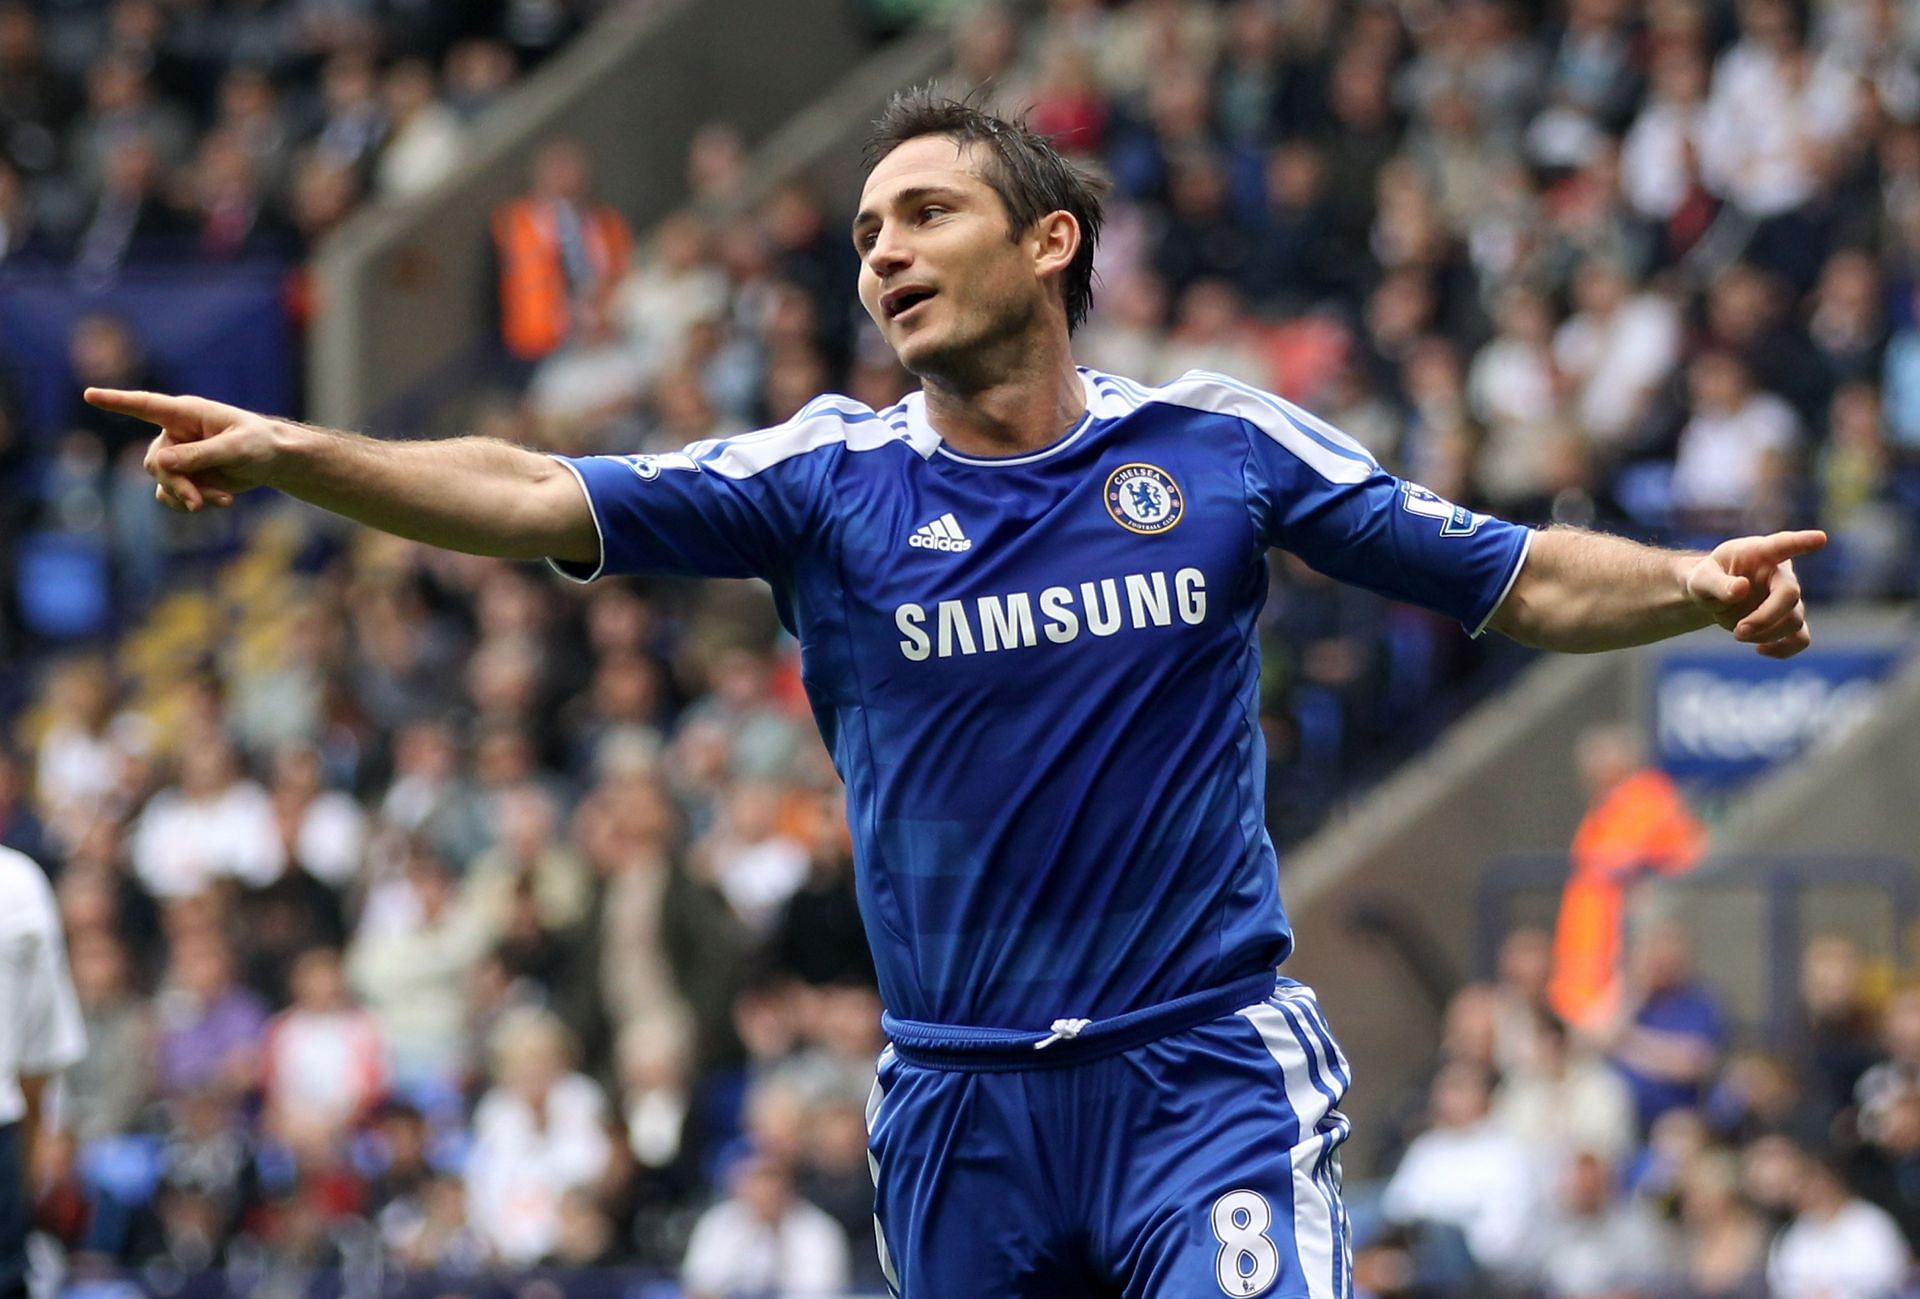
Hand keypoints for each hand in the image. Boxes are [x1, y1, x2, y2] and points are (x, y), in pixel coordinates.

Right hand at [82, 387, 282, 512]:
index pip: (146, 405)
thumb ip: (200, 454)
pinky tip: (220, 503)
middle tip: (198, 502)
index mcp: (186, 413)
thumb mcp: (235, 448)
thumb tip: (161, 463)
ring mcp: (177, 457)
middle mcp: (175, 433)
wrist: (272, 461)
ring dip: (187, 496)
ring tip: (222, 501)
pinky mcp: (185, 477)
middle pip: (155, 462)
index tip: (89, 395)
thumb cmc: (258, 443)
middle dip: (176, 484)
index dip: (117, 401)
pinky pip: (172, 496)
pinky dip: (192, 502)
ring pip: (163, 482)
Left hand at [1683, 529, 1825, 658]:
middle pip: (1789, 595)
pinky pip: (1801, 638)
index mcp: (1760, 553)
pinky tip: (1760, 650)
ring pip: (1794, 621)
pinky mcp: (1788, 620)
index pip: (1783, 544)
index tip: (1820, 538)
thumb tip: (1742, 589)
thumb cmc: (1708, 579)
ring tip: (1738, 634)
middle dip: (1765, 618)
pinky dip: (1784, 649)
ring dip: (1766, 634)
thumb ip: (1716, 583)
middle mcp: (1780, 574)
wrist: (1712, 595)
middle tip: (1739, 631)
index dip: (1802, 542)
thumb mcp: (1700, 579)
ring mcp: (1788, 598)